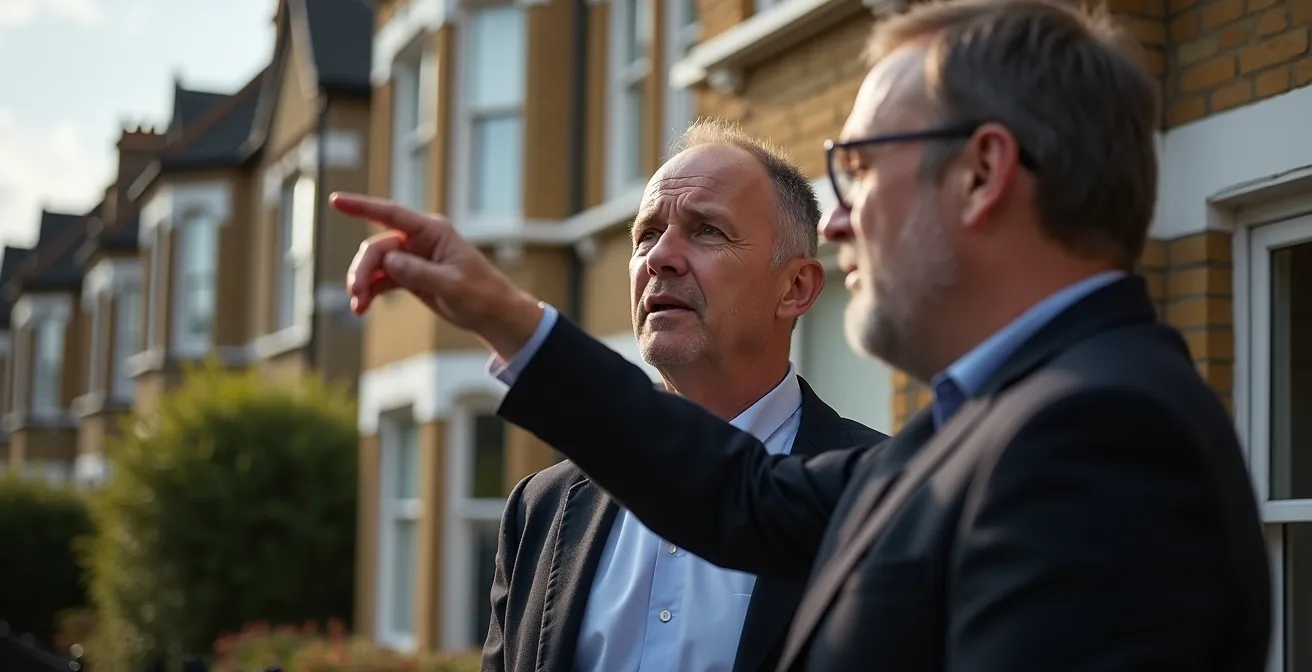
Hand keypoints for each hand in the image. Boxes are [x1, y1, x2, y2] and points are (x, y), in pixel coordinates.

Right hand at [331, 192, 543, 358]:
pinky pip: (381, 280)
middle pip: (378, 248)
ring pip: (376, 265)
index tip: (336, 201)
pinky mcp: (410, 276)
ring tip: (358, 308)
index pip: (391, 214)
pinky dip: (370, 293)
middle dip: (363, 270)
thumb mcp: (452, 285)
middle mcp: (419, 240)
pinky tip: (362, 309)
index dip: (362, 206)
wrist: (493, 315)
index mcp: (433, 231)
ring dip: (363, 284)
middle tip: (356, 296)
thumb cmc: (481, 294)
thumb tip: (389, 262)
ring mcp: (413, 258)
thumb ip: (419, 272)